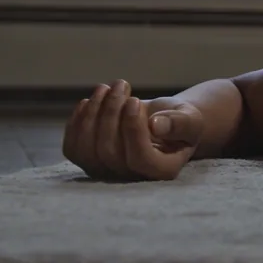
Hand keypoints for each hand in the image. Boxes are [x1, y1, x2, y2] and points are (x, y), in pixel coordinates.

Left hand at [62, 80, 203, 179]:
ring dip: (92, 113)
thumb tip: (156, 125)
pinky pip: (73, 148)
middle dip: (111, 112)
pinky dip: (77, 121)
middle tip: (121, 84)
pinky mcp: (89, 162)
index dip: (132, 129)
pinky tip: (90, 101)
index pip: (139, 158)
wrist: (162, 122)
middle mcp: (132, 178)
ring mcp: (107, 172)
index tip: (134, 100)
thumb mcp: (190, 118)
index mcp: (161, 171)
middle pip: (109, 151)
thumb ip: (180, 123)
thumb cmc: (179, 120)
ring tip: (105, 88)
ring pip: (87, 150)